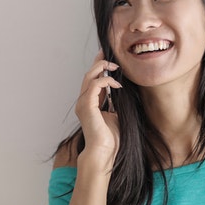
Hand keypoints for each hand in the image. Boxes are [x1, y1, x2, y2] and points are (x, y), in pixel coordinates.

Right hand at [74, 50, 121, 168]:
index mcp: (89, 103)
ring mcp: (83, 103)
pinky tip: (117, 85)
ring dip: (102, 68)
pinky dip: (106, 81)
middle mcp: (83, 101)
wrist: (104, 152)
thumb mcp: (116, 115)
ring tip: (115, 66)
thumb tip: (121, 91)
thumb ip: (115, 103)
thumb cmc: (111, 138)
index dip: (98, 67)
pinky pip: (95, 86)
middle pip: (88, 75)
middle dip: (98, 62)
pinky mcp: (87, 106)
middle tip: (108, 53)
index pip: (92, 80)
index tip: (108, 57)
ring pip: (89, 77)